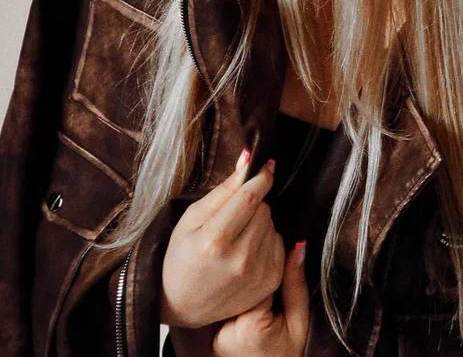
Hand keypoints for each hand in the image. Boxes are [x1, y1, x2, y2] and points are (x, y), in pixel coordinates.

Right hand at [160, 151, 284, 327]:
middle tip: (233, 216)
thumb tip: (248, 158)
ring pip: (272, 224)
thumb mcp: (192, 217)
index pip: (250, 197)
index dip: (261, 176)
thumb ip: (223, 189)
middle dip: (253, 204)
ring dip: (259, 223)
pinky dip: (266, 240)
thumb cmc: (183, 256)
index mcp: (215, 240)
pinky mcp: (271, 282)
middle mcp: (240, 259)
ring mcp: (258, 273)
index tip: (266, 164)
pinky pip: (279, 242)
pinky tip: (247, 251)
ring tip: (237, 237)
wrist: (184, 304)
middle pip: (263, 209)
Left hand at [211, 240, 308, 356]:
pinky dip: (237, 300)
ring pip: (231, 292)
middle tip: (268, 285)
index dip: (269, 267)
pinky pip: (226, 305)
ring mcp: (217, 335)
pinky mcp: (213, 336)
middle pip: (240, 284)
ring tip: (261, 299)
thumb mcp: (299, 323)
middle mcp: (228, 330)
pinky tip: (246, 304)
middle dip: (254, 277)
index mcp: (251, 325)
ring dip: (243, 287)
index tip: (277, 265)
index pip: (257, 277)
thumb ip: (296, 285)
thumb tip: (297, 245)